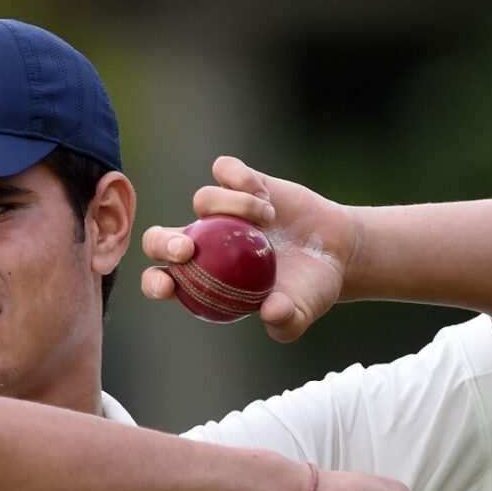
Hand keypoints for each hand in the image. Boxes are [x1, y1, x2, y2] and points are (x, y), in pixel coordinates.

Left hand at [141, 156, 358, 341]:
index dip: (155, 283)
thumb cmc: (310, 288)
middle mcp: (205, 243)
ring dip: (234, 206)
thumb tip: (271, 312)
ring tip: (268, 220)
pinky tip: (265, 196)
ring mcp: (221, 211)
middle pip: (159, 238)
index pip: (161, 281)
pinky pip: (225, 170)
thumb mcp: (301, 311)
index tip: (170, 285)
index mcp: (204, 280)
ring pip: (203, 198)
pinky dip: (241, 179)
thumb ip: (286, 321)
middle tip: (187, 249)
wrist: (336, 251)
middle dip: (161, 242)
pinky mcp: (241, 182)